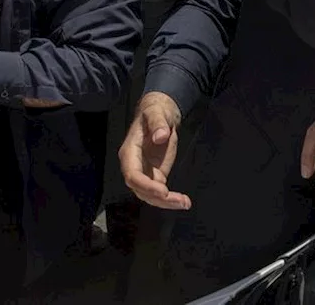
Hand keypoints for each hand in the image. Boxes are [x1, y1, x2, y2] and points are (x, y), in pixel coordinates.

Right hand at [119, 92, 189, 209]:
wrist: (160, 115)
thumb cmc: (155, 112)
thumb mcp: (156, 113)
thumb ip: (157, 123)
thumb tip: (160, 136)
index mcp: (130, 152)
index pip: (132, 175)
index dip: (146, 185)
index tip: (163, 191)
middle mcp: (134, 166)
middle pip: (140, 190)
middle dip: (158, 198)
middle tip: (178, 201)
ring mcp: (144, 172)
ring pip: (150, 195)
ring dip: (166, 202)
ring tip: (185, 203)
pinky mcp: (155, 175)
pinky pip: (159, 192)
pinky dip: (170, 199)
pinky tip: (183, 201)